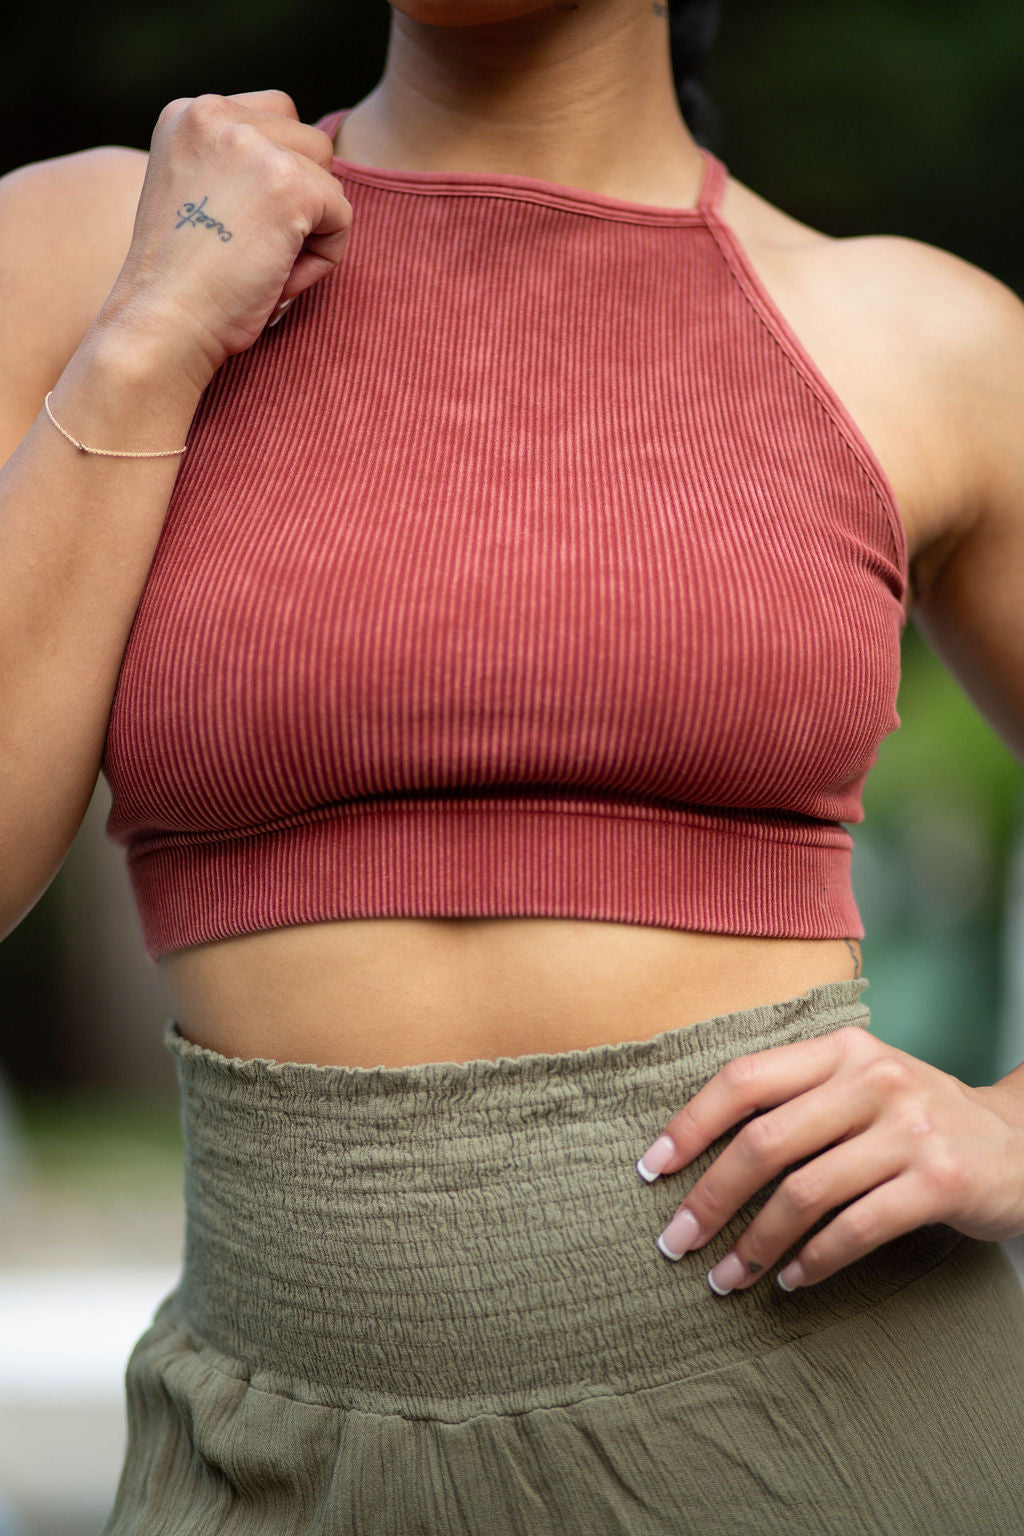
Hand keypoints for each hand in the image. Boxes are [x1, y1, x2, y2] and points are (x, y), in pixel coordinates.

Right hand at [95, 90, 352, 390]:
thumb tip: (305, 173)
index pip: (275, 116)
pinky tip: (277, 280)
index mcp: (187, 115)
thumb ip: (234, 169)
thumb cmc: (178, 284)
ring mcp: (253, 145)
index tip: (240, 227)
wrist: (160, 325)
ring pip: (328, 179)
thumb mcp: (194, 198)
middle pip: (310, 142)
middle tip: (253, 252)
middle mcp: (214, 113)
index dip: (277, 178)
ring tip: (263, 266)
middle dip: (299, 201)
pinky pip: (341, 216)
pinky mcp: (290, 184)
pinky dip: (322, 259)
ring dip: (310, 231)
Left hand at [635, 1025, 1023, 1294]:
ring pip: (805, 1193)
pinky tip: (792, 1280)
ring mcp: (909, 1129)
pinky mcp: (939, 1181)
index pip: (744, 1079)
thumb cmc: (912, 1118)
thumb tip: (694, 1147)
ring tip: (727, 1277)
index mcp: (839, 1050)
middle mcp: (873, 1079)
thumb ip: (794, 1097)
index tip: (652, 1169)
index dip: (689, 1125)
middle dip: (710, 1198)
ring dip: (756, 1245)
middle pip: (764, 1142)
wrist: (1019, 1143)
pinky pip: (856, 1229)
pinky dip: (814, 1261)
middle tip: (675, 1241)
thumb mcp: (858, 1084)